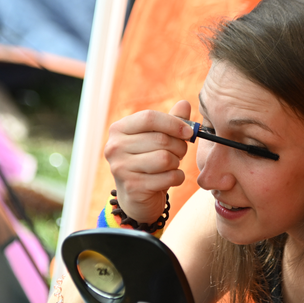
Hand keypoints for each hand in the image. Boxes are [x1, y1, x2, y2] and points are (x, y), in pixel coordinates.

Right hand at [104, 101, 193, 223]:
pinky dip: (177, 178)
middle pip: (160, 139)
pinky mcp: (132, 187)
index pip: (149, 117)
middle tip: (180, 153)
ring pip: (165, 158)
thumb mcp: (157, 139)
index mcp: (119, 129)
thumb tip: (184, 104)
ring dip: (177, 163)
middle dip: (179, 146)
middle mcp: (114, 147)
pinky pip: (168, 177)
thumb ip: (171, 121)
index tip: (189, 132)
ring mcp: (121, 168)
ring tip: (172, 166)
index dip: (174, 123)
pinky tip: (171, 179)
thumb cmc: (148, 163)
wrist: (136, 198)